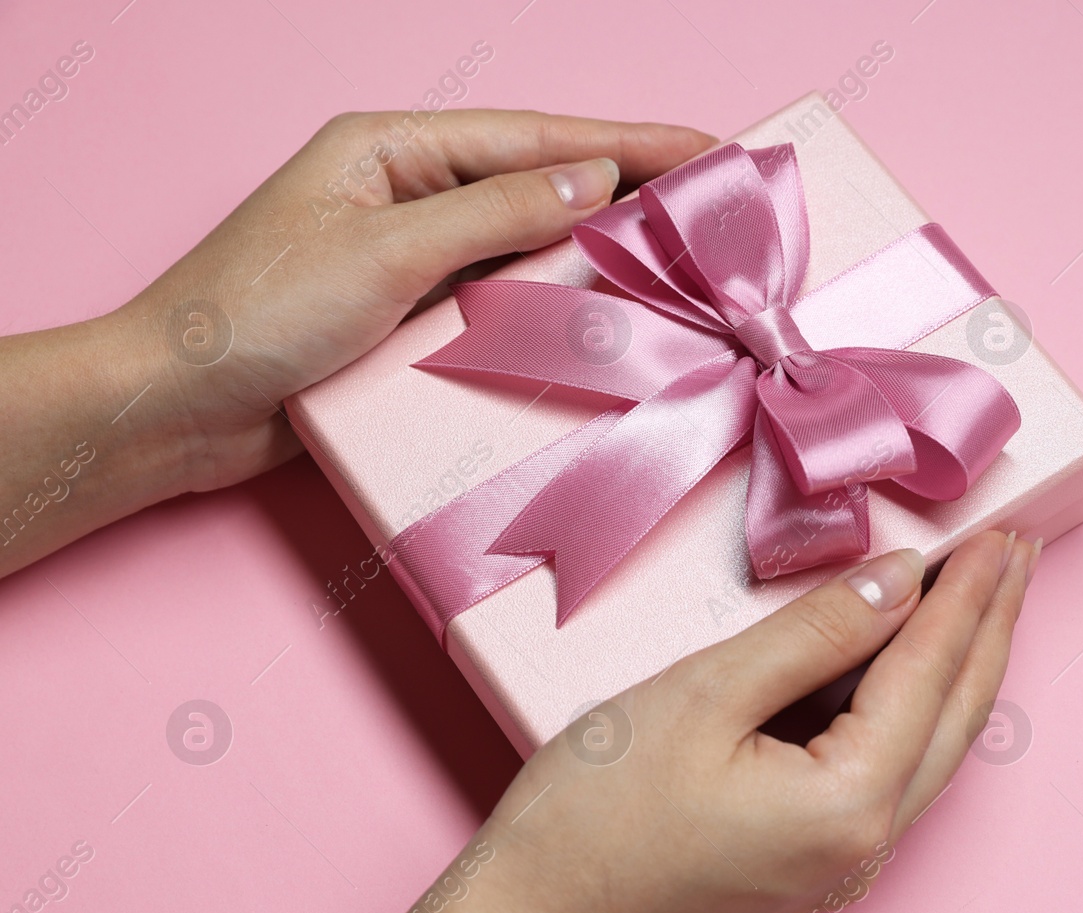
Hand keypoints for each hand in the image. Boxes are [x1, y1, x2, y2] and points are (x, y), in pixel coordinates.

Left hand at [125, 109, 715, 491]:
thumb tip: (595, 180)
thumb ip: (494, 213)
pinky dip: (550, 310)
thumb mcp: (384, 251)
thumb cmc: (254, 315)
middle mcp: (406, 195)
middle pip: (539, 186)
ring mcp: (409, 259)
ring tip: (677, 265)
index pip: (536, 139)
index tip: (706, 149)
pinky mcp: (409, 320)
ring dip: (593, 257)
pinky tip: (600, 322)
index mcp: (391, 150)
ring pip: (525, 248)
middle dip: (625, 195)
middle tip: (712, 209)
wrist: (176, 410)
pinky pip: (499, 303)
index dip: (628, 142)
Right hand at [269, 530, 1039, 912]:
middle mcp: (866, 848)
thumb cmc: (592, 818)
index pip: (931, 672)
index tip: (1001, 530)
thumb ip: (814, 635)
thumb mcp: (703, 696)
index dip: (968, 594)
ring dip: (957, 667)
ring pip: (930, 750)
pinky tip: (904, 671)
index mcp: (850, 803)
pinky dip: (911, 710)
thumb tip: (898, 582)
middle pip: (957, 717)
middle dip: (989, 628)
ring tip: (981, 599)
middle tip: (1018, 553)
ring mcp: (841, 869)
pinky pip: (889, 775)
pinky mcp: (809, 870)